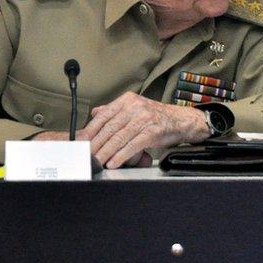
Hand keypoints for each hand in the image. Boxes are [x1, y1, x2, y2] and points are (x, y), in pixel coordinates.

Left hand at [80, 92, 208, 168]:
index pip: (104, 115)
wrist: (181, 120)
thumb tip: (95, 113)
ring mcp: (145, 118)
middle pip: (110, 128)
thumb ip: (115, 110)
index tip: (81, 141)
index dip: (90, 129)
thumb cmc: (157, 117)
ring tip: (97, 161)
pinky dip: (121, 156)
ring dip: (106, 152)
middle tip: (87, 155)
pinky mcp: (153, 132)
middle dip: (96, 144)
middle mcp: (135, 107)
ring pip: (119, 138)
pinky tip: (113, 162)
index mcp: (128, 100)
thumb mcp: (135, 108)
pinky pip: (132, 145)